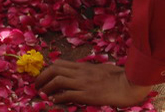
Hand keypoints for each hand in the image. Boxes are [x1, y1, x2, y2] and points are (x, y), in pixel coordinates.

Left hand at [35, 60, 153, 107]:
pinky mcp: (87, 95)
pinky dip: (58, 97)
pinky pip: (68, 94)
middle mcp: (80, 73)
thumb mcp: (101, 69)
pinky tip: (54, 100)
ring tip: (41, 93)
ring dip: (47, 86)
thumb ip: (89, 71)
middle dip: (42, 76)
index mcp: (83, 66)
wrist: (128, 85)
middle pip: (54, 69)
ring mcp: (83, 83)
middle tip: (36, 85)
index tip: (43, 76)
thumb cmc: (118, 77)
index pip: (60, 63)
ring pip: (58, 80)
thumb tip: (80, 73)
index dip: (48, 69)